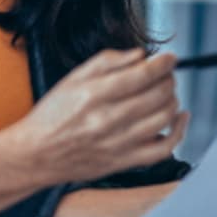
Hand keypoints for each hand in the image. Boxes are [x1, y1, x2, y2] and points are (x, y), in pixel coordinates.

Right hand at [10, 48, 187, 185]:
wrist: (37, 154)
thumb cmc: (51, 116)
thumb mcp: (71, 79)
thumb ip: (106, 62)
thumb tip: (139, 55)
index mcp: (94, 94)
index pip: (141, 75)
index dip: (162, 63)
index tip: (169, 57)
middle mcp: (108, 119)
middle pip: (157, 95)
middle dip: (168, 79)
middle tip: (165, 74)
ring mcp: (119, 142)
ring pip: (164, 117)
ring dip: (172, 99)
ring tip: (166, 92)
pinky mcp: (125, 161)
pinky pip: (164, 148)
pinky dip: (179, 131)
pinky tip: (178, 118)